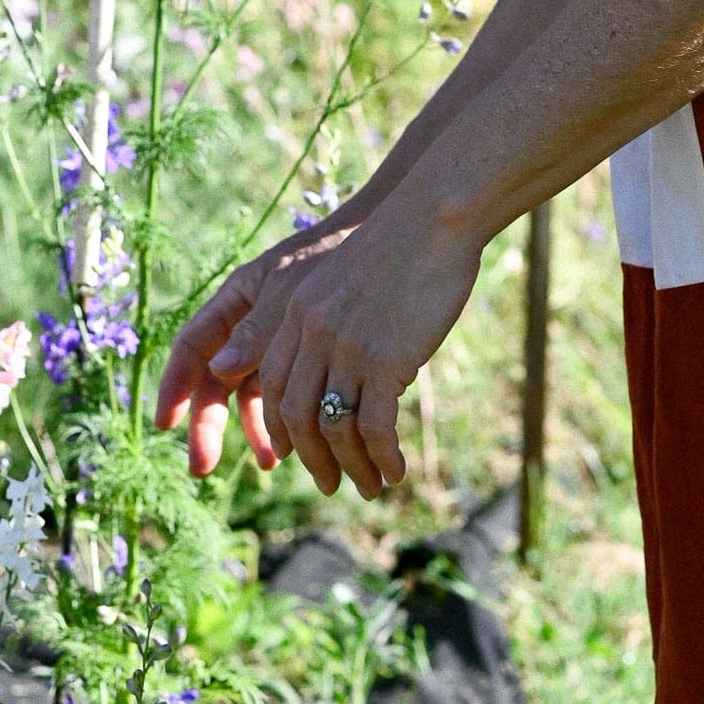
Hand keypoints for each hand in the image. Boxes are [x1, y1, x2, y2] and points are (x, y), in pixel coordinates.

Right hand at [154, 220, 354, 477]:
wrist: (384, 246)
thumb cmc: (332, 258)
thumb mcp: (292, 290)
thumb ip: (259, 329)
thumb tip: (220, 368)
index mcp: (235, 300)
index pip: (192, 346)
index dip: (174, 384)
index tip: (165, 423)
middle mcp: (247, 325)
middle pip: (215, 380)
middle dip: (207, 425)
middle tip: (201, 468)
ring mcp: (274, 344)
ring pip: (250, 396)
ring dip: (255, 430)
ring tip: (270, 463)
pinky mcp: (303, 360)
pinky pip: (283, 398)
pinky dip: (285, 424)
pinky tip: (295, 450)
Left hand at [209, 202, 482, 501]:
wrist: (432, 218)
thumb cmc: (391, 248)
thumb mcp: (336, 283)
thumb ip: (307, 325)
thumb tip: (276, 369)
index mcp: (294, 309)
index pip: (271, 384)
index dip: (282, 426)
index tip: (297, 452)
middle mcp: (311, 331)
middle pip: (295, 414)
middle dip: (312, 459)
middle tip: (330, 484)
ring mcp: (346, 347)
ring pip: (335, 429)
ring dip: (352, 467)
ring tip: (371, 485)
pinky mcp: (384, 360)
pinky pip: (374, 428)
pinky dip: (382, 457)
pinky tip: (396, 470)